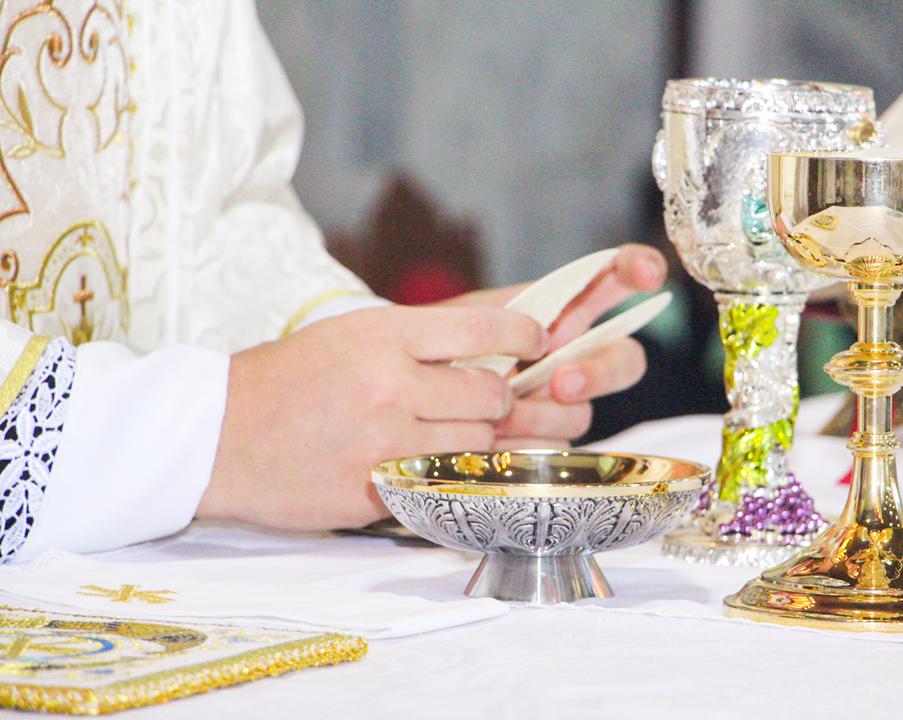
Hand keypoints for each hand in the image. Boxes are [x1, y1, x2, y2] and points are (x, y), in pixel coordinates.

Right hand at [199, 305, 545, 529]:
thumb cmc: (283, 380)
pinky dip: (442, 474)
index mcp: (384, 335)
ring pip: (476, 444)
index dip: (523, 336)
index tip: (536, 343)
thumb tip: (488, 349)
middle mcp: (391, 384)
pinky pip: (441, 481)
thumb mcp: (347, 336)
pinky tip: (419, 464)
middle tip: (481, 403)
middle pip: (490, 396)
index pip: (483, 330)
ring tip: (441, 434)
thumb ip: (415, 342)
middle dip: (496, 402)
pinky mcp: (377, 490)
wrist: (216, 435)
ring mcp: (385, 442)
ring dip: (473, 441)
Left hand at [443, 244, 667, 446]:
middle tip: (560, 383)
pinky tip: (496, 441)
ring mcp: (565, 403)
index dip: (638, 270)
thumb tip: (545, 334)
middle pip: (625, 361)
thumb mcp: (468, 318)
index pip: (614, 281)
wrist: (413, 396)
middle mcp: (576, 355)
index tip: (648, 275)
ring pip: (582, 413)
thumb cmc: (441, 346)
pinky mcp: (549, 444)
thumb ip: (509, 318)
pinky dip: (526, 445)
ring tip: (499, 417)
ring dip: (542, 416)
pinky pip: (556, 451)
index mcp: (563, 310)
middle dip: (599, 372)